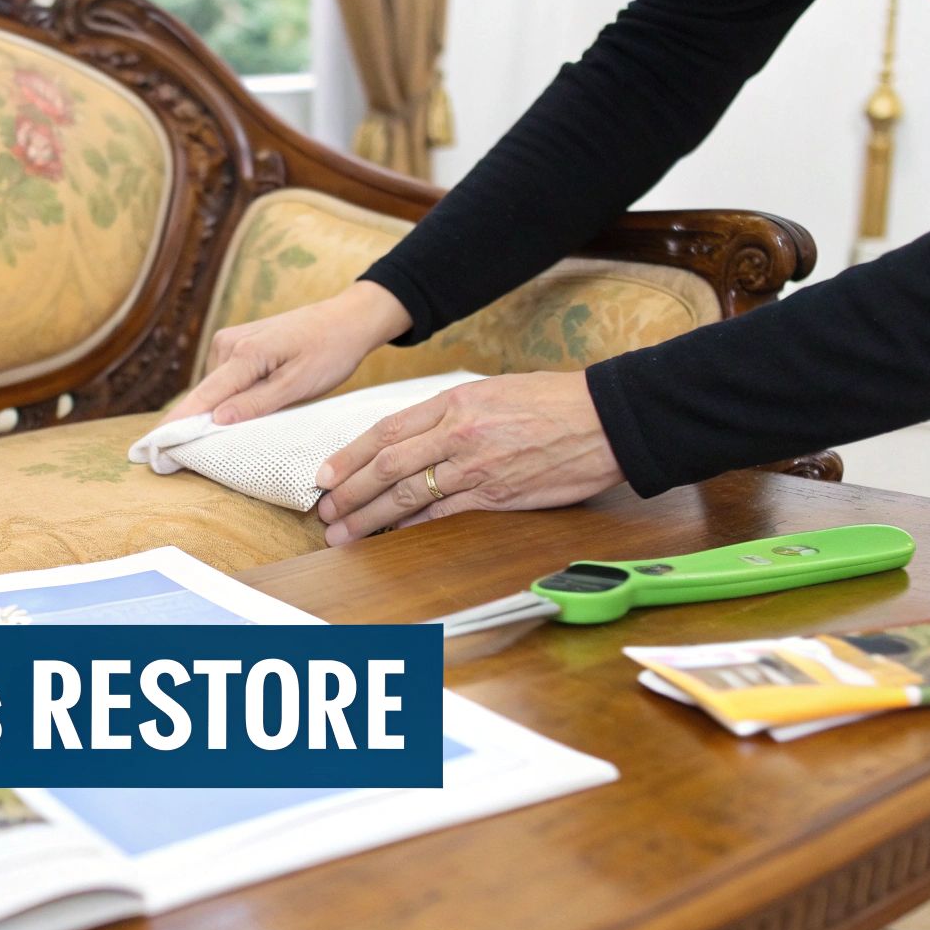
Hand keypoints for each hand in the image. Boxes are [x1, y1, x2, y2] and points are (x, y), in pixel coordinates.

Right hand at [164, 280, 412, 425]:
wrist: (347, 320)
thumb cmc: (329, 351)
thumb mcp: (298, 384)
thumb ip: (257, 403)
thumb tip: (216, 420)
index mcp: (244, 354)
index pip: (203, 397)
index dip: (178, 424)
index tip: (152, 445)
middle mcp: (228, 343)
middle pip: (207, 395)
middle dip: (202, 423)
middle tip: (200, 456)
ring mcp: (230, 340)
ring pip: (217, 389)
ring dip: (224, 410)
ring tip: (248, 424)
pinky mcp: (237, 343)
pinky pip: (226, 379)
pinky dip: (232, 397)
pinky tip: (249, 406)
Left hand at [314, 371, 623, 544]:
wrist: (605, 420)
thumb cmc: (554, 402)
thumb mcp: (494, 391)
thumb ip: (452, 413)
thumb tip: (415, 437)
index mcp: (454, 402)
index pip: (386, 431)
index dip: (349, 456)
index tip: (325, 475)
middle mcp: (458, 433)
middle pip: (386, 465)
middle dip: (349, 492)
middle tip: (324, 511)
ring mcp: (475, 467)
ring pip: (406, 495)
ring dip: (369, 518)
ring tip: (344, 533)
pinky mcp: (496, 496)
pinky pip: (442, 516)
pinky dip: (411, 529)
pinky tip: (390, 538)